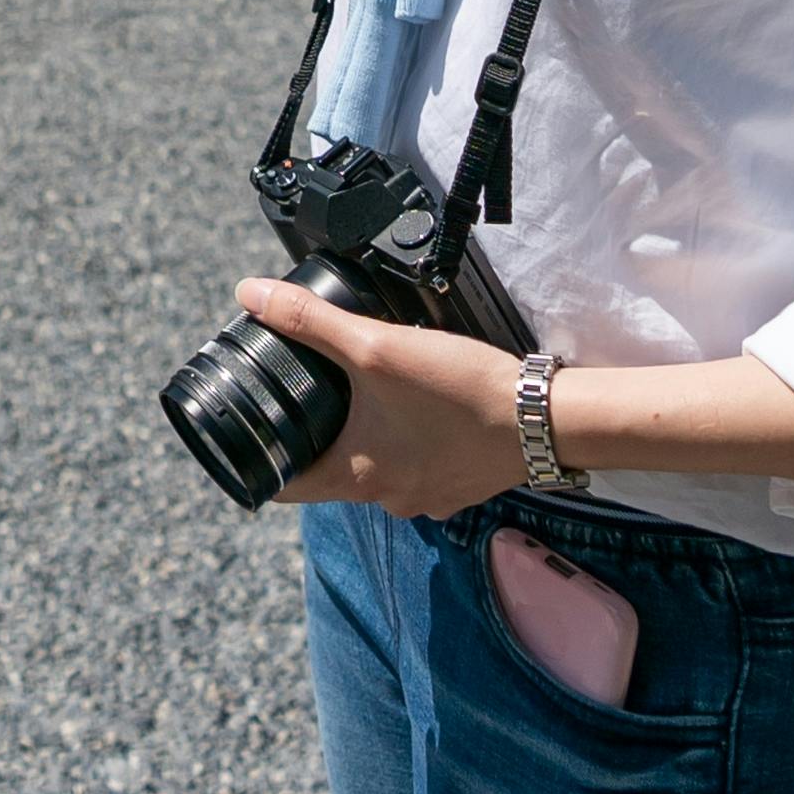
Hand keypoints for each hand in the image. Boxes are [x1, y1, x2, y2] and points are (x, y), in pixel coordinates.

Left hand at [238, 276, 530, 517]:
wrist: (544, 419)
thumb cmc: (461, 390)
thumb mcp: (376, 346)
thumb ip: (310, 321)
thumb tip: (249, 295)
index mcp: (354, 478)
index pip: (281, 485)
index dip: (257, 457)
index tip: (249, 426)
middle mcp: (385, 498)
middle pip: (327, 472)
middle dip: (314, 434)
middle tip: (307, 390)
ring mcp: (423, 497)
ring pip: (373, 466)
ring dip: (363, 435)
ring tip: (363, 391)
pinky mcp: (454, 486)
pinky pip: (414, 466)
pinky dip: (406, 441)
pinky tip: (415, 408)